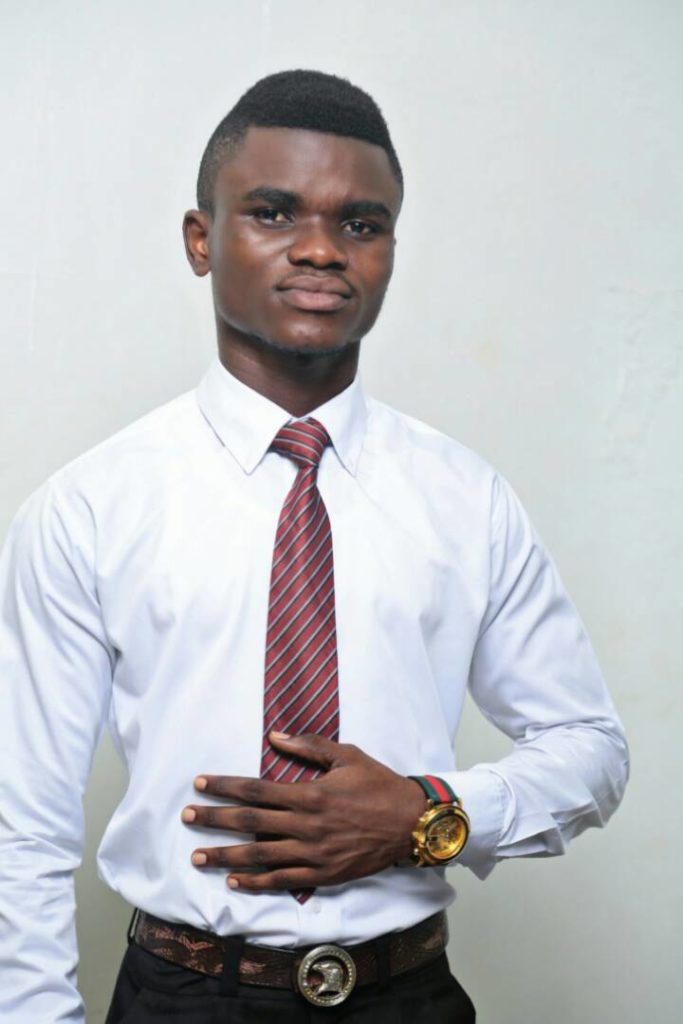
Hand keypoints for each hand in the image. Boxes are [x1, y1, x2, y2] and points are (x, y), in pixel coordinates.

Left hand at [180, 732, 426, 891]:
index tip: (200, 784)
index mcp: (310, 794)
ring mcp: (313, 853)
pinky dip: (256, 883)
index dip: (225, 787)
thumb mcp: (347, 755)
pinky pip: (283, 880)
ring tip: (198, 856)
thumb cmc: (380, 785)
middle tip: (186, 817)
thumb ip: (309, 746)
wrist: (412, 823)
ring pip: (260, 857)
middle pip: (250, 824)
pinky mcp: (323, 874)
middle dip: (214, 820)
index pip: (256, 790)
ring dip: (225, 856)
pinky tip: (234, 881)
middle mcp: (307, 825)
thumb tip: (275, 736)